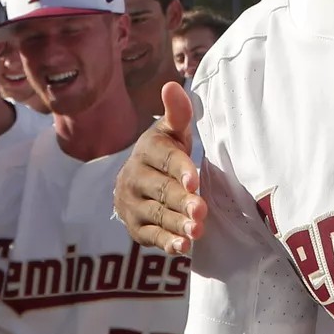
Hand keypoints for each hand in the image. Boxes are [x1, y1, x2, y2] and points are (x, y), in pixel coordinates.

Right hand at [117, 82, 202, 251]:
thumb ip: (178, 113)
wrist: (139, 180)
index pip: (165, 160)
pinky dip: (167, 243)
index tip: (195, 181)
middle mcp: (134, 178)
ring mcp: (132, 204)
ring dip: (178, 224)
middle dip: (182, 201)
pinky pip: (151, 237)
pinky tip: (183, 247)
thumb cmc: (166, 152)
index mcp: (147, 151)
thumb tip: (172, 85)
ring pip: (157, 215)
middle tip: (201, 210)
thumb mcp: (172, 132)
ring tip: (197, 231)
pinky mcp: (135, 228)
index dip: (180, 170)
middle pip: (162, 191)